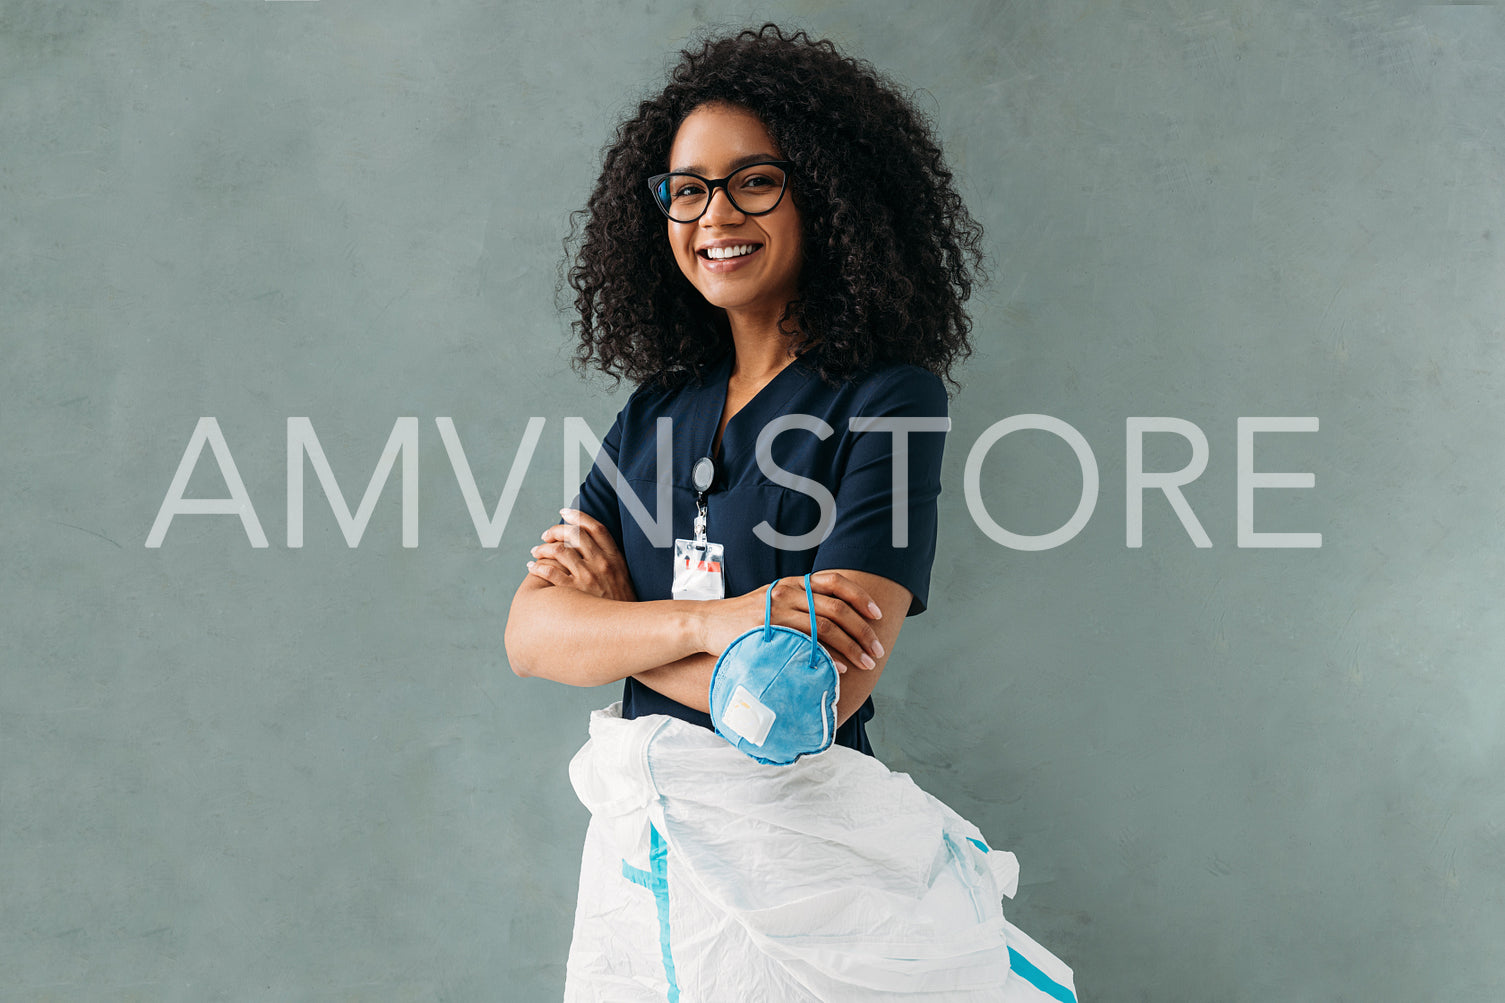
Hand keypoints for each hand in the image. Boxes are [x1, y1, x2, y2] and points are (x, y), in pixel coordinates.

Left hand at [527, 508, 637, 601]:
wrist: (626, 629)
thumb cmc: (622, 605)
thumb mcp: (623, 578)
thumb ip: (610, 561)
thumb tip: (591, 548)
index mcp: (614, 558)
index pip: (596, 528)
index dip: (579, 516)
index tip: (565, 512)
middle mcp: (601, 564)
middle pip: (574, 535)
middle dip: (555, 530)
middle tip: (545, 535)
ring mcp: (588, 577)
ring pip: (559, 551)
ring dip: (543, 548)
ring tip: (536, 552)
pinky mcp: (575, 592)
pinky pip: (550, 573)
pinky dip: (538, 567)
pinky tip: (533, 567)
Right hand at [694, 571, 885, 674]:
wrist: (707, 623)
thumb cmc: (744, 617)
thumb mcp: (774, 600)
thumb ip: (801, 604)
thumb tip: (835, 619)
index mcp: (794, 582)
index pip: (835, 582)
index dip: (860, 597)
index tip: (878, 615)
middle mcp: (788, 591)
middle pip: (837, 608)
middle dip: (862, 631)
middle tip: (877, 650)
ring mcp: (778, 609)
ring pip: (826, 627)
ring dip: (852, 647)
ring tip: (865, 663)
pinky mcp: (768, 629)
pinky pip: (806, 643)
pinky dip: (828, 657)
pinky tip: (840, 668)